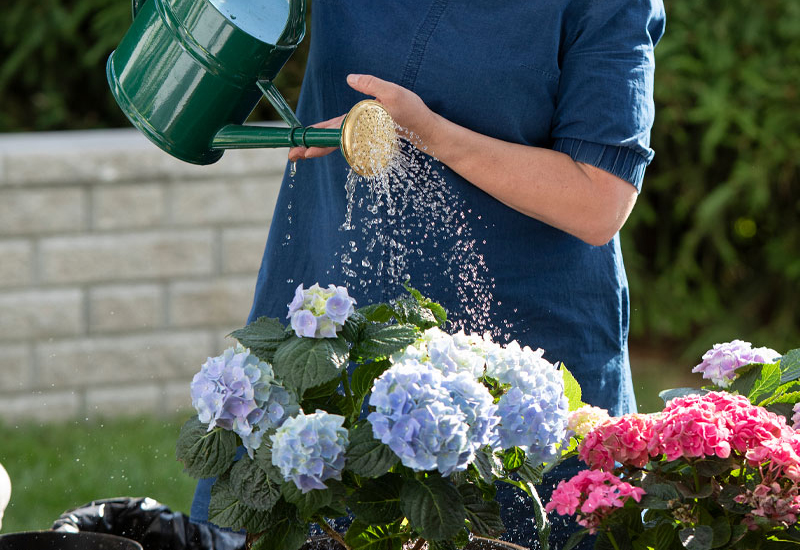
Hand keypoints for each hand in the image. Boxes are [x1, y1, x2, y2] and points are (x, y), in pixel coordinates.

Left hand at [288, 74, 438, 161]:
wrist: (426, 130)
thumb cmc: (412, 113)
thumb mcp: (394, 93)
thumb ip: (371, 84)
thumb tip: (350, 78)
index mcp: (362, 125)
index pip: (336, 133)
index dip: (320, 140)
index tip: (305, 149)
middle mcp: (360, 133)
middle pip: (332, 142)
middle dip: (312, 147)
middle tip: (293, 156)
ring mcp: (362, 135)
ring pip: (336, 141)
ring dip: (319, 145)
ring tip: (301, 151)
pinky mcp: (366, 133)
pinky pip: (345, 138)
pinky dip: (331, 139)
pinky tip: (321, 140)